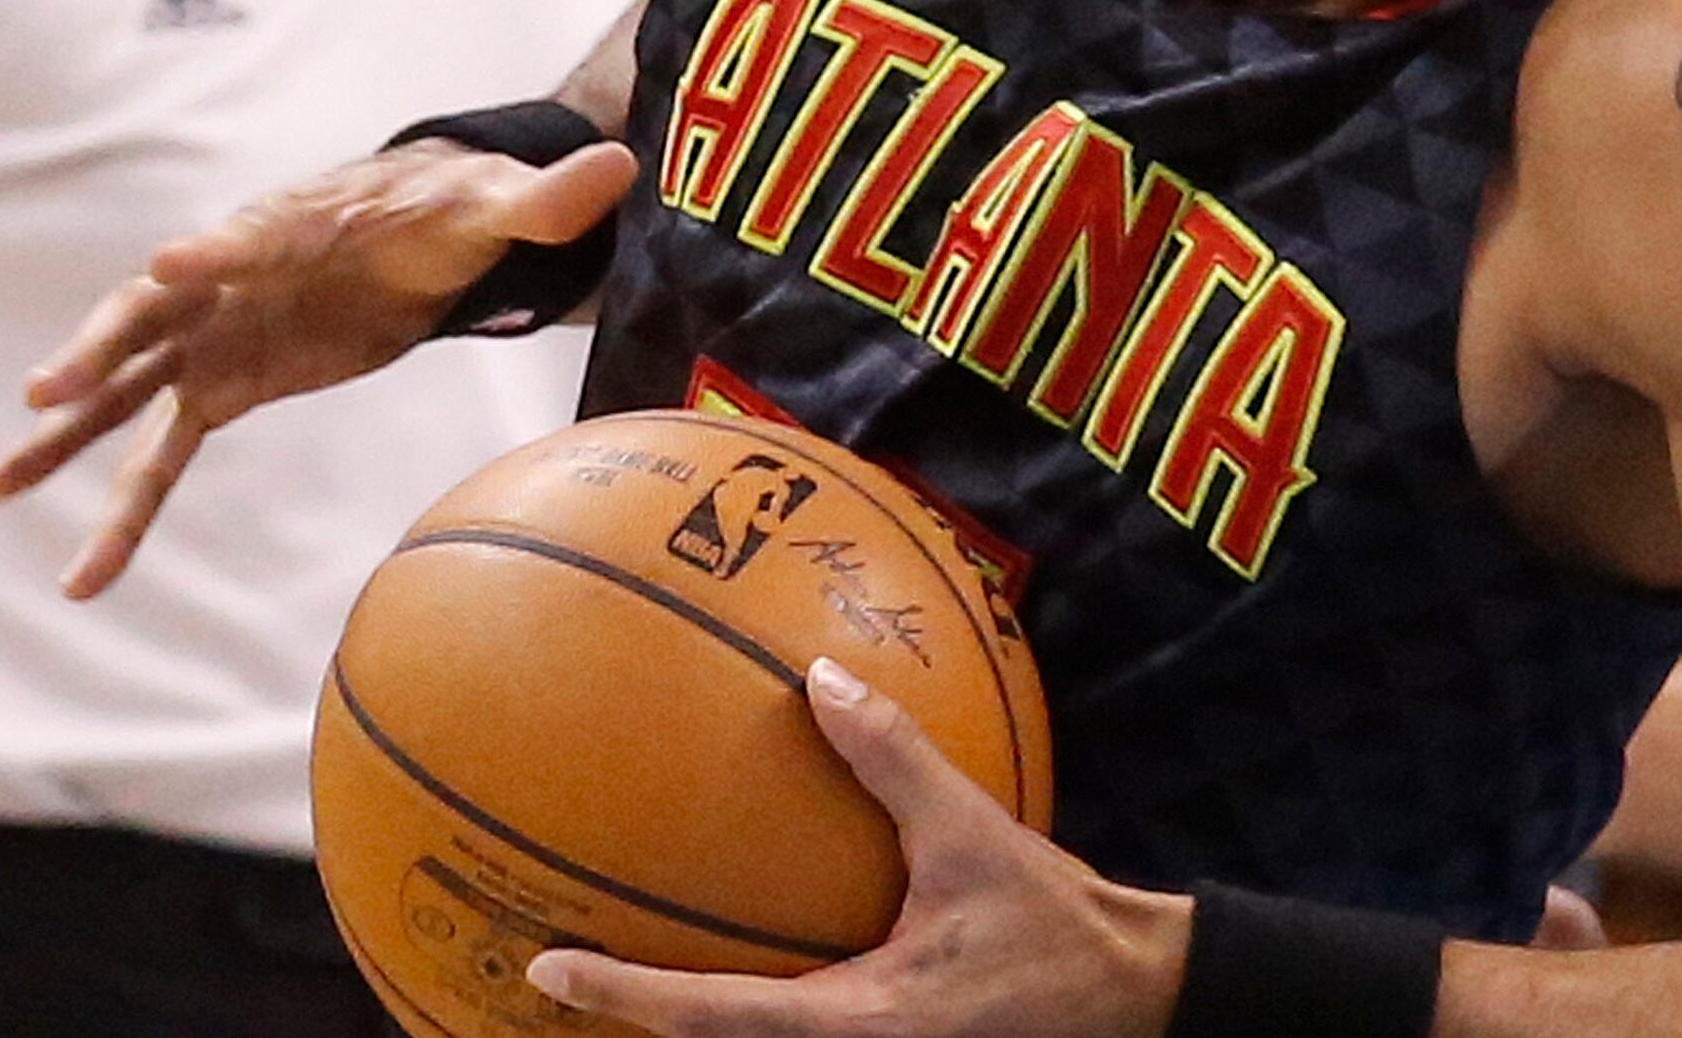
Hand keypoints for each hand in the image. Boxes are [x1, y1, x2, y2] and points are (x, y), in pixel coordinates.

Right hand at [0, 138, 637, 596]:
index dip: (211, 250)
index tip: (167, 263)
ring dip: (66, 428)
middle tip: (45, 390)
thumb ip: (550, 197)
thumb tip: (621, 162)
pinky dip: (122, 508)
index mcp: (293, 225)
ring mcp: (214, 333)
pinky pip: (157, 454)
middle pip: (152, 312)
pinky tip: (83, 572)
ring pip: (126, 385)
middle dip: (99, 347)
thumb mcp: (500, 205)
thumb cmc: (454, 208)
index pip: (246, 235)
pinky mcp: (221, 385)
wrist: (422, 226)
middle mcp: (231, 278)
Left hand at [529, 659, 1188, 1037]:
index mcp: (855, 1021)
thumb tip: (821, 678)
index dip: (622, 993)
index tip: (546, 966)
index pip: (711, 1014)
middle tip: (555, 969)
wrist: (1135, 998)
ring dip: (690, 1011)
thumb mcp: (975, 837)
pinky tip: (740, 946)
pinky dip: (747, 997)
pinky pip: (796, 1024)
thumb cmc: (1060, 930)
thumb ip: (895, 759)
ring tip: (619, 962)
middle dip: (633, 1015)